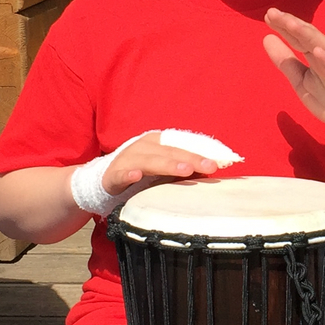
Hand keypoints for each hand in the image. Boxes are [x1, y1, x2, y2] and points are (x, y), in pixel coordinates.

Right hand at [101, 132, 223, 193]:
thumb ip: (184, 169)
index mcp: (158, 143)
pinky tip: (136, 176)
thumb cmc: (141, 174)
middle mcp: (144, 147)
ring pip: (150, 161)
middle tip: (209, 166)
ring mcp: (128, 159)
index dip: (201, 152)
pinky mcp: (113, 175)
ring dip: (168, 165)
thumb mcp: (165, 170)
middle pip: (171, 151)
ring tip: (185, 170)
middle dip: (191, 159)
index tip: (219, 162)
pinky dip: (128, 175)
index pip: (183, 145)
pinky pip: (121, 174)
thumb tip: (210, 171)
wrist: (105, 181)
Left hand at [262, 9, 324, 150]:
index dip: (284, 27)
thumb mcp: (302, 83)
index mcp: (317, 56)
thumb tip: (266, 38)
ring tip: (291, 25)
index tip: (268, 15)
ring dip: (308, 35)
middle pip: (310, 37)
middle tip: (273, 13)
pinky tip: (318, 52)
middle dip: (292, 24)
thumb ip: (286, 63)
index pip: (299, 38)